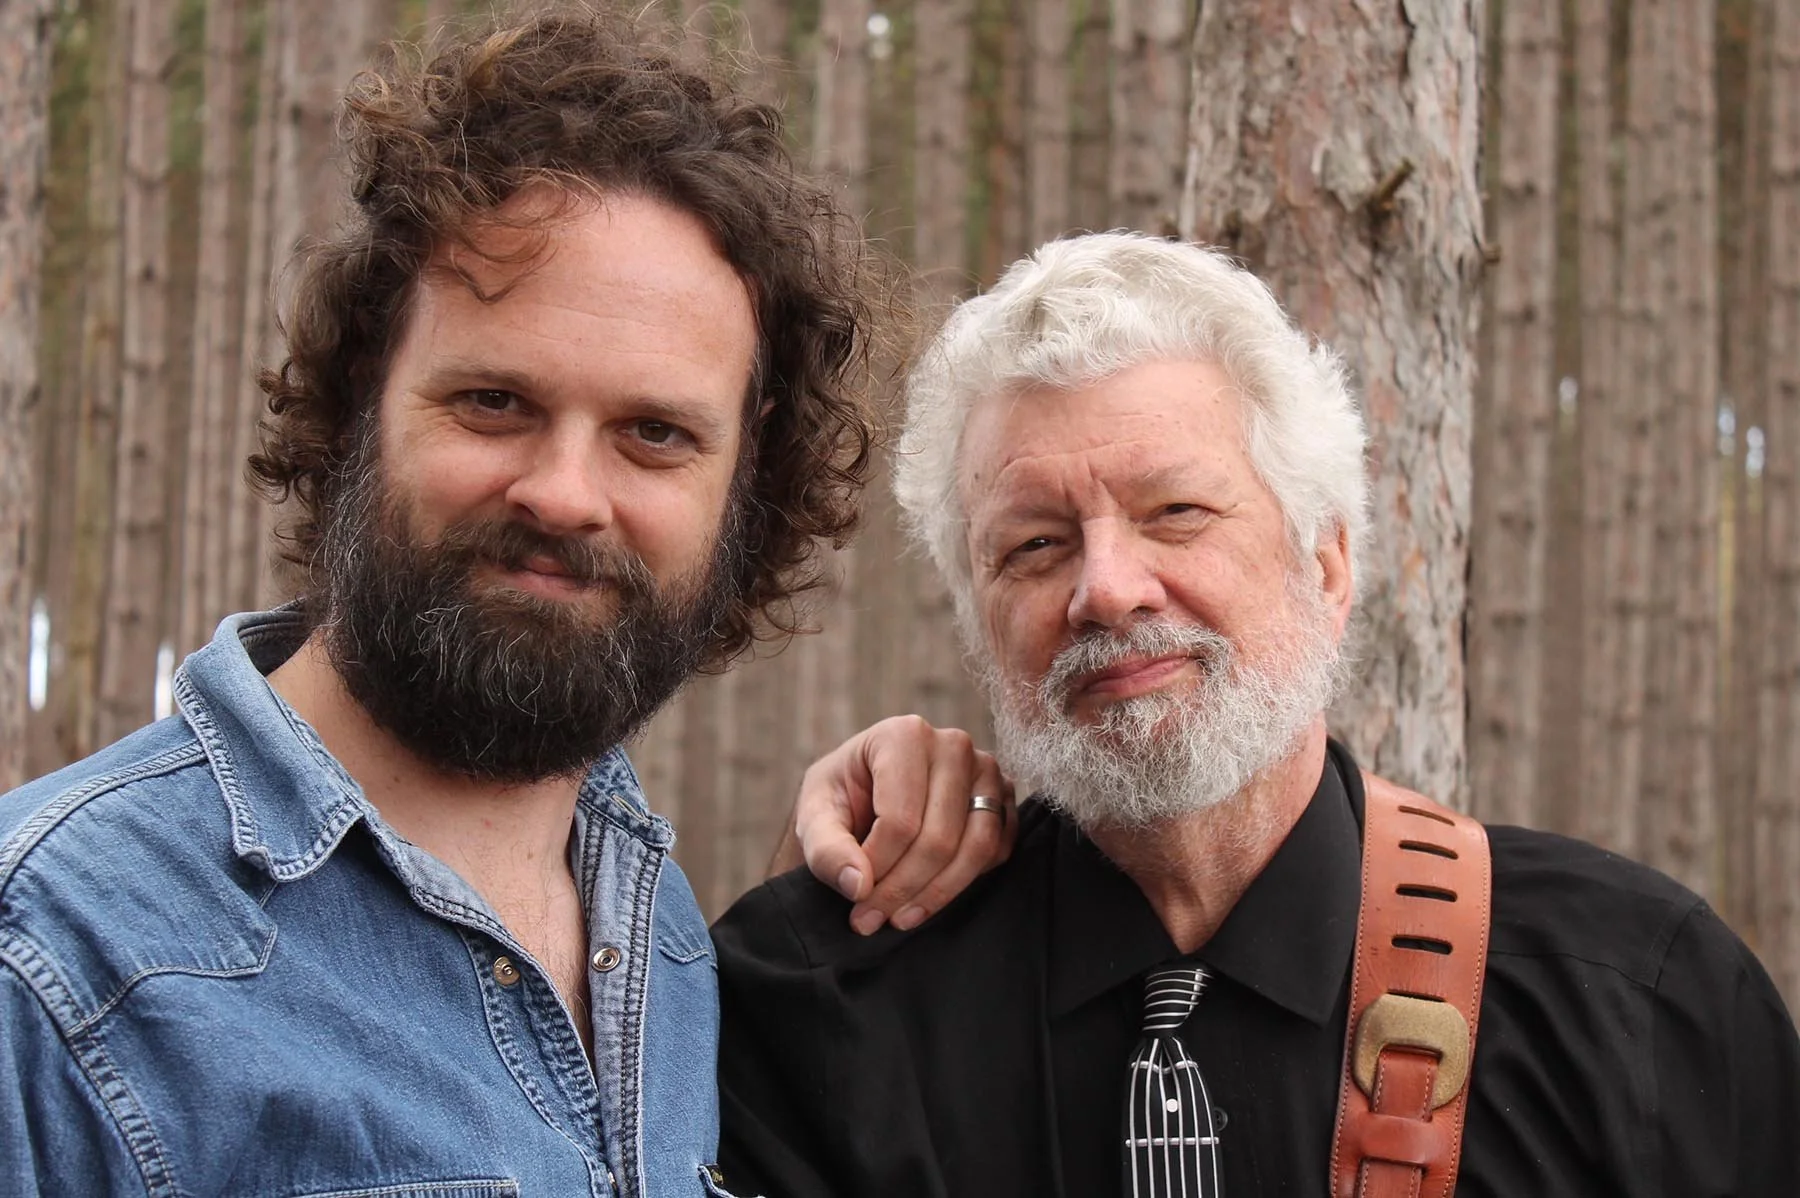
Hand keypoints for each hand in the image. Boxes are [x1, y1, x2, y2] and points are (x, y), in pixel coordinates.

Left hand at [795, 715, 1016, 934]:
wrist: (868, 793)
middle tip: (870, 919)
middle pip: (939, 837)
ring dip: (937, 894)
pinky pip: (997, 851)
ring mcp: (986, 769)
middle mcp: (953, 745)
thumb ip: (827, 850)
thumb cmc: (841, 799)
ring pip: (976, 847)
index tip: (855, 898)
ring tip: (899, 917)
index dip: (878, 868)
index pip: (900, 819)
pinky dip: (967, 881)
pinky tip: (929, 895)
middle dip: (903, 889)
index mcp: (904, 735)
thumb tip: (858, 885)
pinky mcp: (1004, 797)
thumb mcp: (814, 818)